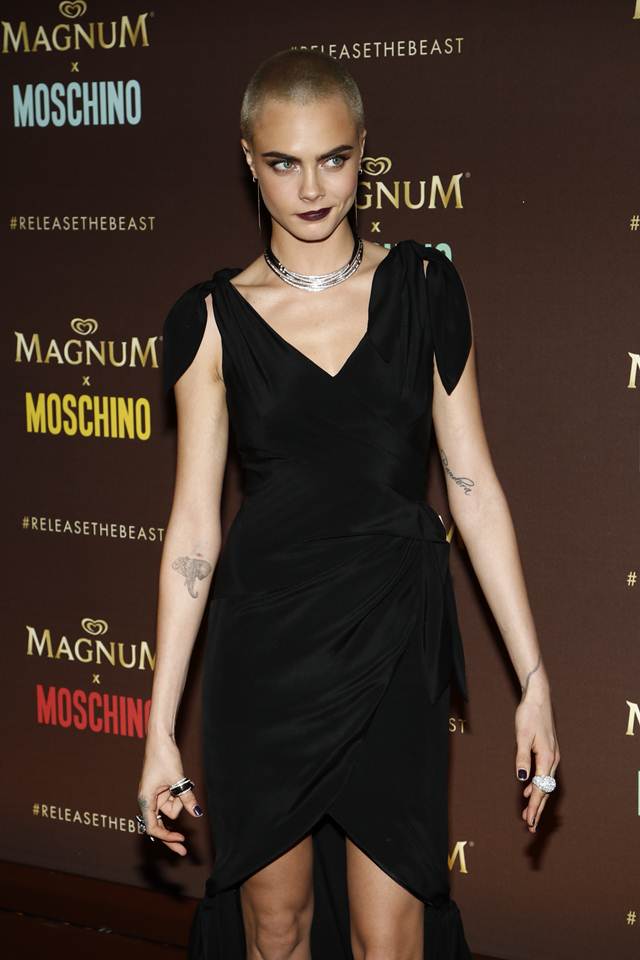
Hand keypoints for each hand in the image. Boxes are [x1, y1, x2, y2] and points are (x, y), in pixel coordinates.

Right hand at [137, 734, 203, 855]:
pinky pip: (173, 799)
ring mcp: (155, 795)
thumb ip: (186, 797)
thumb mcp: (178, 779)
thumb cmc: (164, 757)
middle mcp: (148, 800)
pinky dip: (179, 795)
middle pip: (160, 824)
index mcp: (146, 800)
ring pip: (171, 808)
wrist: (160, 739)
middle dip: (171, 835)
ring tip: (180, 780)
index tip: (181, 840)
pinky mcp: (161, 789)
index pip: (153, 827)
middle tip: (183, 852)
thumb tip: (196, 813)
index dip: (166, 836)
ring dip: (179, 799)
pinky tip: (181, 784)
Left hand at [514, 682, 559, 833]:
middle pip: (546, 791)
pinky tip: (529, 790)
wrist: (538, 699)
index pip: (540, 789)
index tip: (529, 821)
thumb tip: (521, 779)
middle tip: (531, 827)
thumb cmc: (529, 716)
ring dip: (538, 799)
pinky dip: (538, 786)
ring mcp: (552, 756)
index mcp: (546, 758)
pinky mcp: (548, 752)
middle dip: (538, 809)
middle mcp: (552, 760)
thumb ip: (522, 758)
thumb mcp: (522, 736)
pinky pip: (544, 775)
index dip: (534, 806)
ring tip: (530, 815)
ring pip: (546, 784)